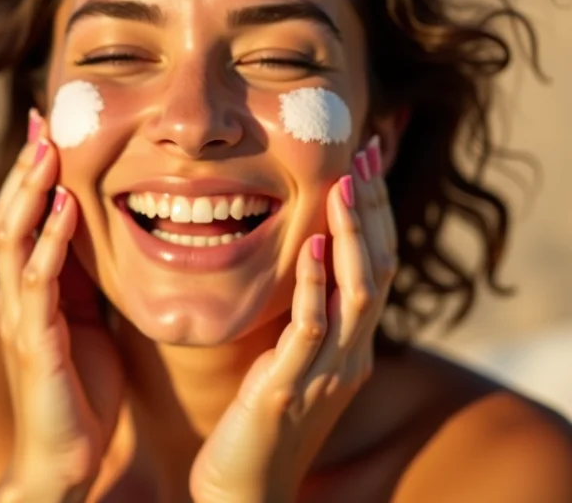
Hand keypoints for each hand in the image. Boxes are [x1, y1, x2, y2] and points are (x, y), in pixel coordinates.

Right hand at [0, 110, 123, 501]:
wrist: (63, 456)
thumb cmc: (79, 386)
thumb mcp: (85, 319)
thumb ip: (81, 279)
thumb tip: (101, 236)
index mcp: (30, 287)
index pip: (24, 216)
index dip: (33, 174)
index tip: (48, 129)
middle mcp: (15, 294)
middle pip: (10, 215)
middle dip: (26, 168)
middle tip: (42, 122)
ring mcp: (20, 316)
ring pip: (14, 238)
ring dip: (31, 191)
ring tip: (48, 149)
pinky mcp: (34, 340)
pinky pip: (39, 281)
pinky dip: (50, 240)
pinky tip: (66, 209)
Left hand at [190, 137, 396, 502]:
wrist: (244, 489)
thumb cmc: (262, 416)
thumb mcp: (293, 355)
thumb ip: (307, 313)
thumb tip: (304, 254)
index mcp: (352, 344)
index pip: (378, 265)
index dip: (376, 213)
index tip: (364, 164)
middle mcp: (351, 354)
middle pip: (380, 268)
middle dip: (372, 208)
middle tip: (362, 154)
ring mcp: (326, 372)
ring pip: (357, 291)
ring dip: (352, 233)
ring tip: (344, 183)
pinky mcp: (288, 388)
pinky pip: (310, 328)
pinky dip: (313, 281)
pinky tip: (308, 242)